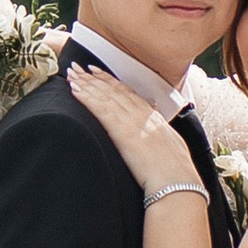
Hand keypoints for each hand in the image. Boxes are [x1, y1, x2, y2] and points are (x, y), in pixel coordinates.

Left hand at [69, 65, 202, 195]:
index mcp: (151, 116)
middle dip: (93, 77)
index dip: (110, 80)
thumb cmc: (175, 168)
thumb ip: (159, 127)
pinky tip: (75, 91)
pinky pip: (100, 109)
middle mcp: (141, 114)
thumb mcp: (170, 142)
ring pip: (105, 95)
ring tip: (72, 75)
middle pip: (113, 89)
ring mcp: (131, 121)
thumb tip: (155, 117)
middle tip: (77, 67)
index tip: (97, 72)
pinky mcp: (122, 132)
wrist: (175, 180)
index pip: (127, 92)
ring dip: (86, 83)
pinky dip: (87, 97)